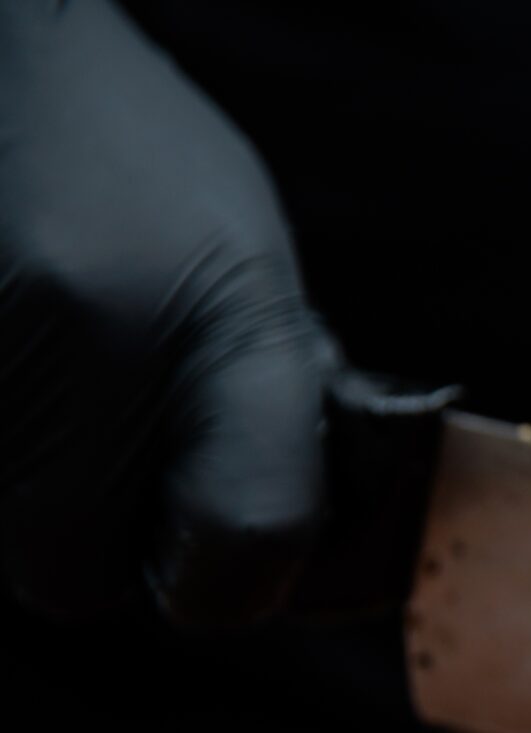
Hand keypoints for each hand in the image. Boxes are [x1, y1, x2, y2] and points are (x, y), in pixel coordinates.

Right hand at [0, 0, 330, 625]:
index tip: (223, 557)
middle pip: (75, 578)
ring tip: (62, 380)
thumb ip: (276, 398)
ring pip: (0, 533)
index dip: (232, 581)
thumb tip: (298, 536)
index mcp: (221, 321)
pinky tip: (19, 362)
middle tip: (120, 467)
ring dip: (33, 493)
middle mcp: (94, 340)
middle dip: (100, 546)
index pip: (246, 540)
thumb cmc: (137, 151)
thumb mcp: (251, 262)